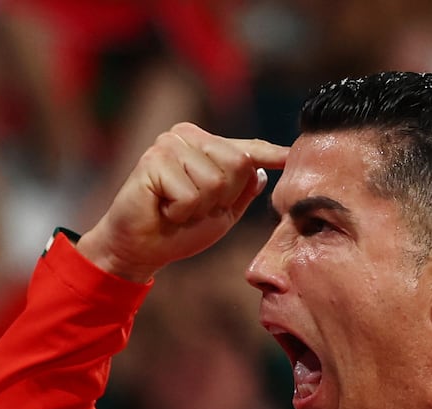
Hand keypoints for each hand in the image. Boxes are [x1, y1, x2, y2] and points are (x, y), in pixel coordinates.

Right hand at [78, 123, 288, 281]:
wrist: (139, 248)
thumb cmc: (179, 230)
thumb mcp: (222, 213)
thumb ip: (242, 192)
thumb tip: (264, 172)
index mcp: (206, 145)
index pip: (247, 150)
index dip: (271, 154)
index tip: (291, 155)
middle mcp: (188, 136)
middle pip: (238, 164)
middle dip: (222, 198)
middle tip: (193, 208)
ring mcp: (169, 144)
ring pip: (215, 181)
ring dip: (199, 207)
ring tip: (177, 209)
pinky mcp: (153, 160)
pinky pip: (191, 194)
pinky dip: (181, 212)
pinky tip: (164, 208)